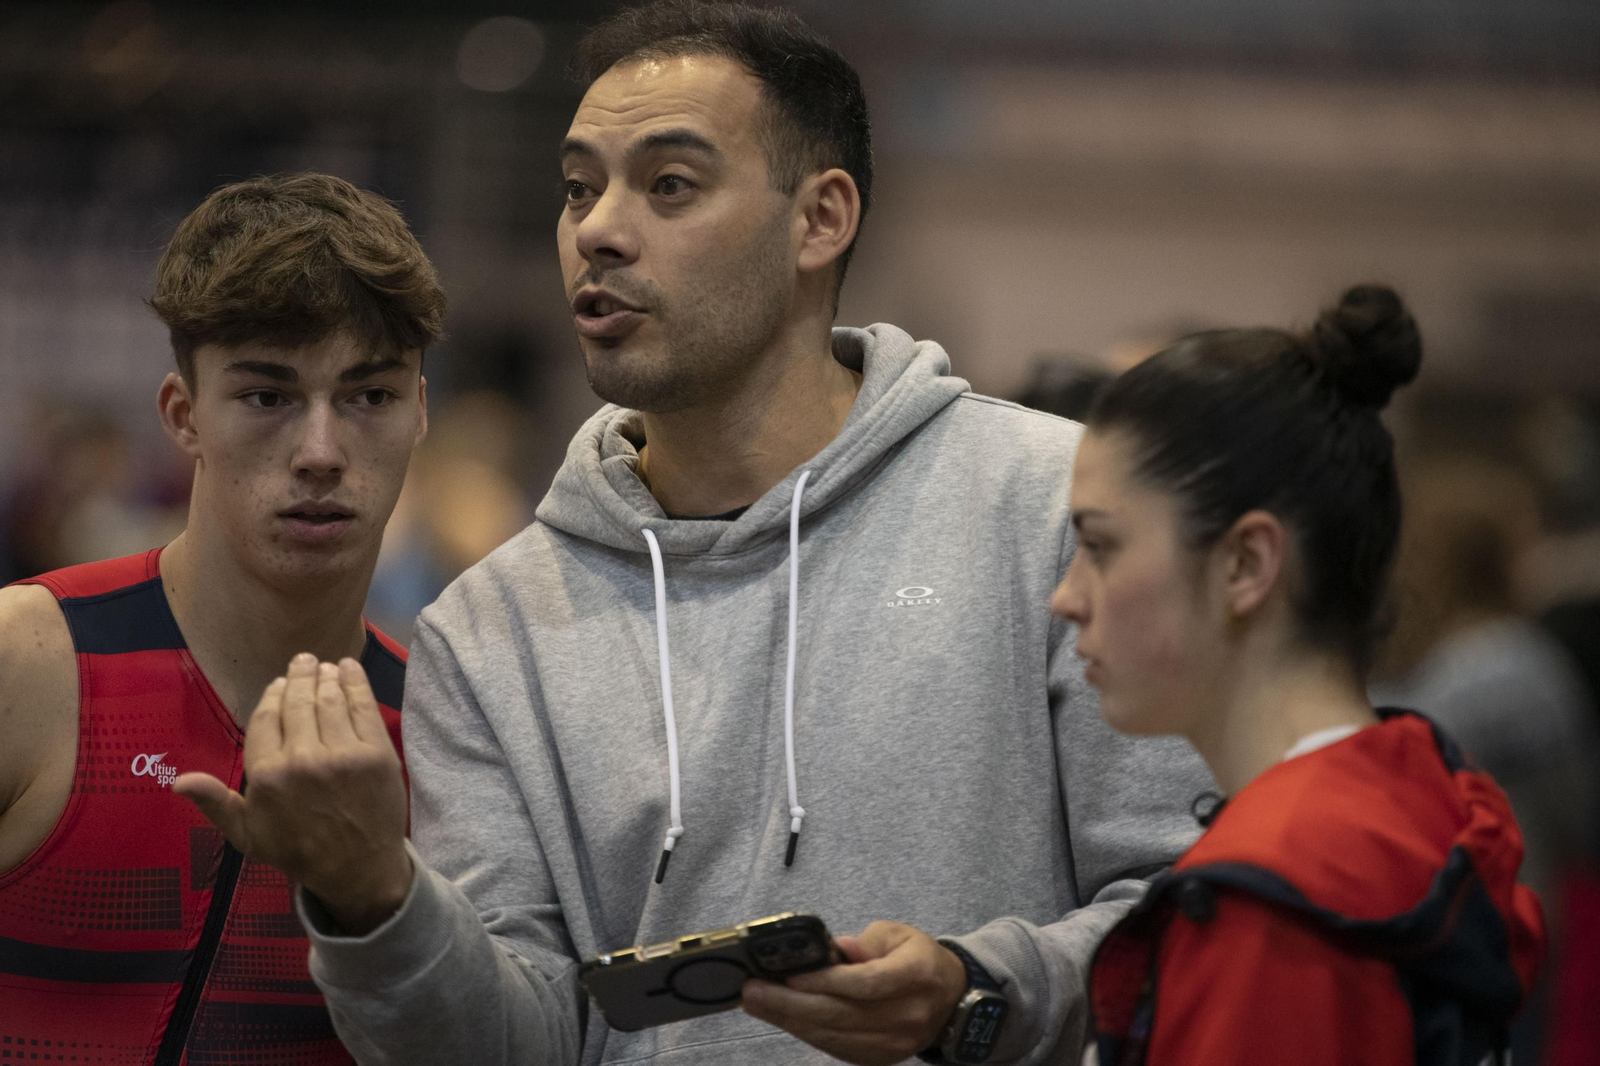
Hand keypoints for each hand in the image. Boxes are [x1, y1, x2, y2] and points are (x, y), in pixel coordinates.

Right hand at [173, 653, 411, 933]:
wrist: (358, 868)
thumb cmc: (299, 850)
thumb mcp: (248, 835)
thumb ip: (216, 804)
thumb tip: (179, 781)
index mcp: (267, 776)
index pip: (266, 717)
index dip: (273, 695)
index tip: (280, 683)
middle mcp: (302, 759)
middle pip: (298, 701)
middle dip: (300, 676)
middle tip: (305, 661)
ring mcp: (342, 754)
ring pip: (329, 699)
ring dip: (326, 676)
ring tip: (325, 667)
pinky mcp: (376, 752)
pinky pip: (363, 706)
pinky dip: (355, 682)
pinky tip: (349, 669)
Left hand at [741, 920, 968, 1065]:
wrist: (951, 1002)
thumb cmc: (918, 959)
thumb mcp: (898, 935)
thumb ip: (865, 943)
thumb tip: (831, 950)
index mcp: (916, 974)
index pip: (865, 983)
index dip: (826, 982)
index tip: (790, 976)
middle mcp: (907, 1013)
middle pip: (842, 1015)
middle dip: (790, 1004)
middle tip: (752, 991)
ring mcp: (895, 1043)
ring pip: (834, 1037)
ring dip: (790, 1021)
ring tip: (757, 1004)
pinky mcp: (881, 1058)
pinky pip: (838, 1049)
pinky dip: (807, 1033)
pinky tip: (782, 1018)